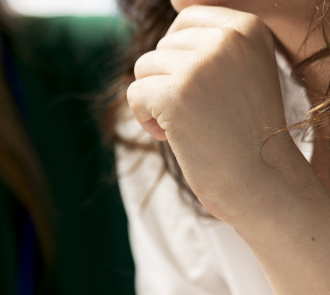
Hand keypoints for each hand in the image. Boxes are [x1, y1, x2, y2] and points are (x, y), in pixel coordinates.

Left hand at [126, 5, 310, 221]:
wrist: (259, 179)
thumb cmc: (244, 130)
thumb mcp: (240, 69)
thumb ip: (211, 42)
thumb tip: (175, 4)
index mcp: (246, 27)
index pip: (186, 19)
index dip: (179, 56)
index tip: (199, 87)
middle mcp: (226, 39)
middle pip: (161, 46)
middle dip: (166, 80)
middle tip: (194, 111)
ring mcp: (200, 66)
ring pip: (143, 68)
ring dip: (154, 100)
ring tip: (185, 123)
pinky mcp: (175, 94)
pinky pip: (134, 93)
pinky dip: (143, 118)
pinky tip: (171, 135)